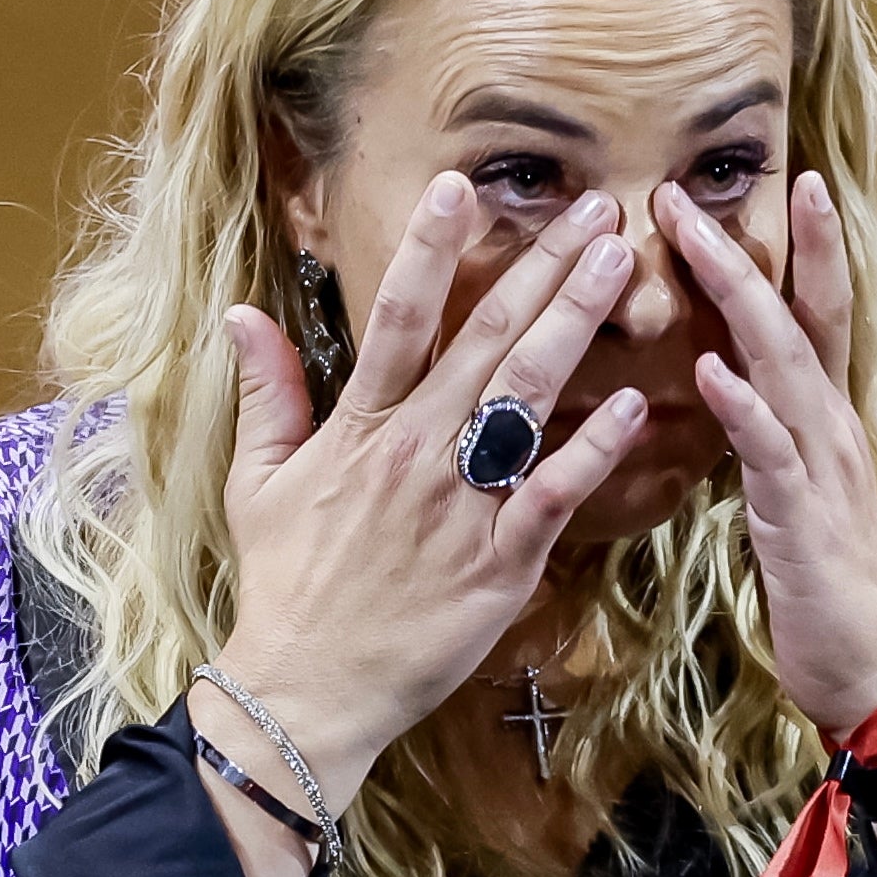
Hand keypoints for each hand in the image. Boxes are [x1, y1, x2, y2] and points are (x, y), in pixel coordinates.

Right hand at [207, 174, 649, 809]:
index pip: (399, 318)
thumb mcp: (258, 483)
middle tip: (595, 210)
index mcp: (359, 428)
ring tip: (619, 268)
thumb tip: (245, 314)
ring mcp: (459, 506)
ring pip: (524, 397)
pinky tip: (631, 404)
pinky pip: (552, 493)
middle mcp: (413, 453)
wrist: (306, 689)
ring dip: (574, 325)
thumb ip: (266, 394)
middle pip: (485, 339)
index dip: (430, 249)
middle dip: (542, 267)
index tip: (460, 187)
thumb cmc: (286, 586)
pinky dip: (592, 449)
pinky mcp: (498, 564)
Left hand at [661, 171, 876, 737]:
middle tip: (692, 189)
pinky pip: (771, 451)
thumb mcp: (800, 497)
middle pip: (798, 317)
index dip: (803, 249)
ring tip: (696, 240)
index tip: (786, 181)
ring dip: (740, 296)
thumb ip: (776, 438)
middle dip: (751, 248)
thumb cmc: (832, 590)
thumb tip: (739, 387)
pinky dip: (745, 405)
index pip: (817, 316)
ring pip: (783, 363)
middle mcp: (833, 428)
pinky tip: (713, 369)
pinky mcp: (803, 518)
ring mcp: (822, 468)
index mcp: (828, 422)